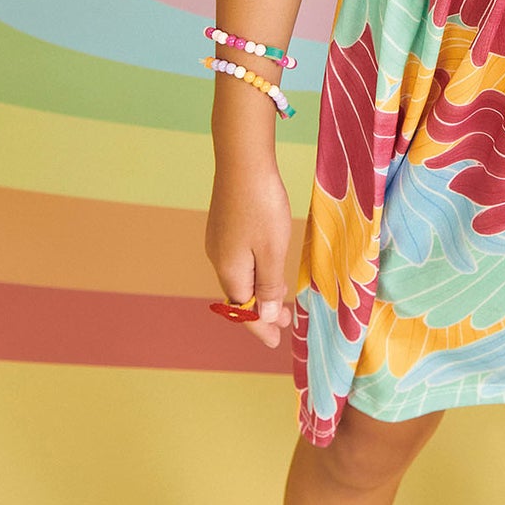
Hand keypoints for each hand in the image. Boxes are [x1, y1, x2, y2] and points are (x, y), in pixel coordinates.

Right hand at [204, 160, 293, 348]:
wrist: (242, 162)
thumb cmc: (261, 207)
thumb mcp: (272, 251)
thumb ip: (268, 286)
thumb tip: (261, 317)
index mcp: (230, 270)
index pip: (242, 310)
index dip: (259, 328)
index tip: (276, 342)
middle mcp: (219, 258)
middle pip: (239, 294)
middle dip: (261, 311)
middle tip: (285, 322)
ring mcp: (219, 241)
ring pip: (240, 276)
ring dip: (260, 291)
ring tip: (281, 300)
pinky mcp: (224, 225)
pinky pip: (239, 260)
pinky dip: (255, 272)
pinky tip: (268, 268)